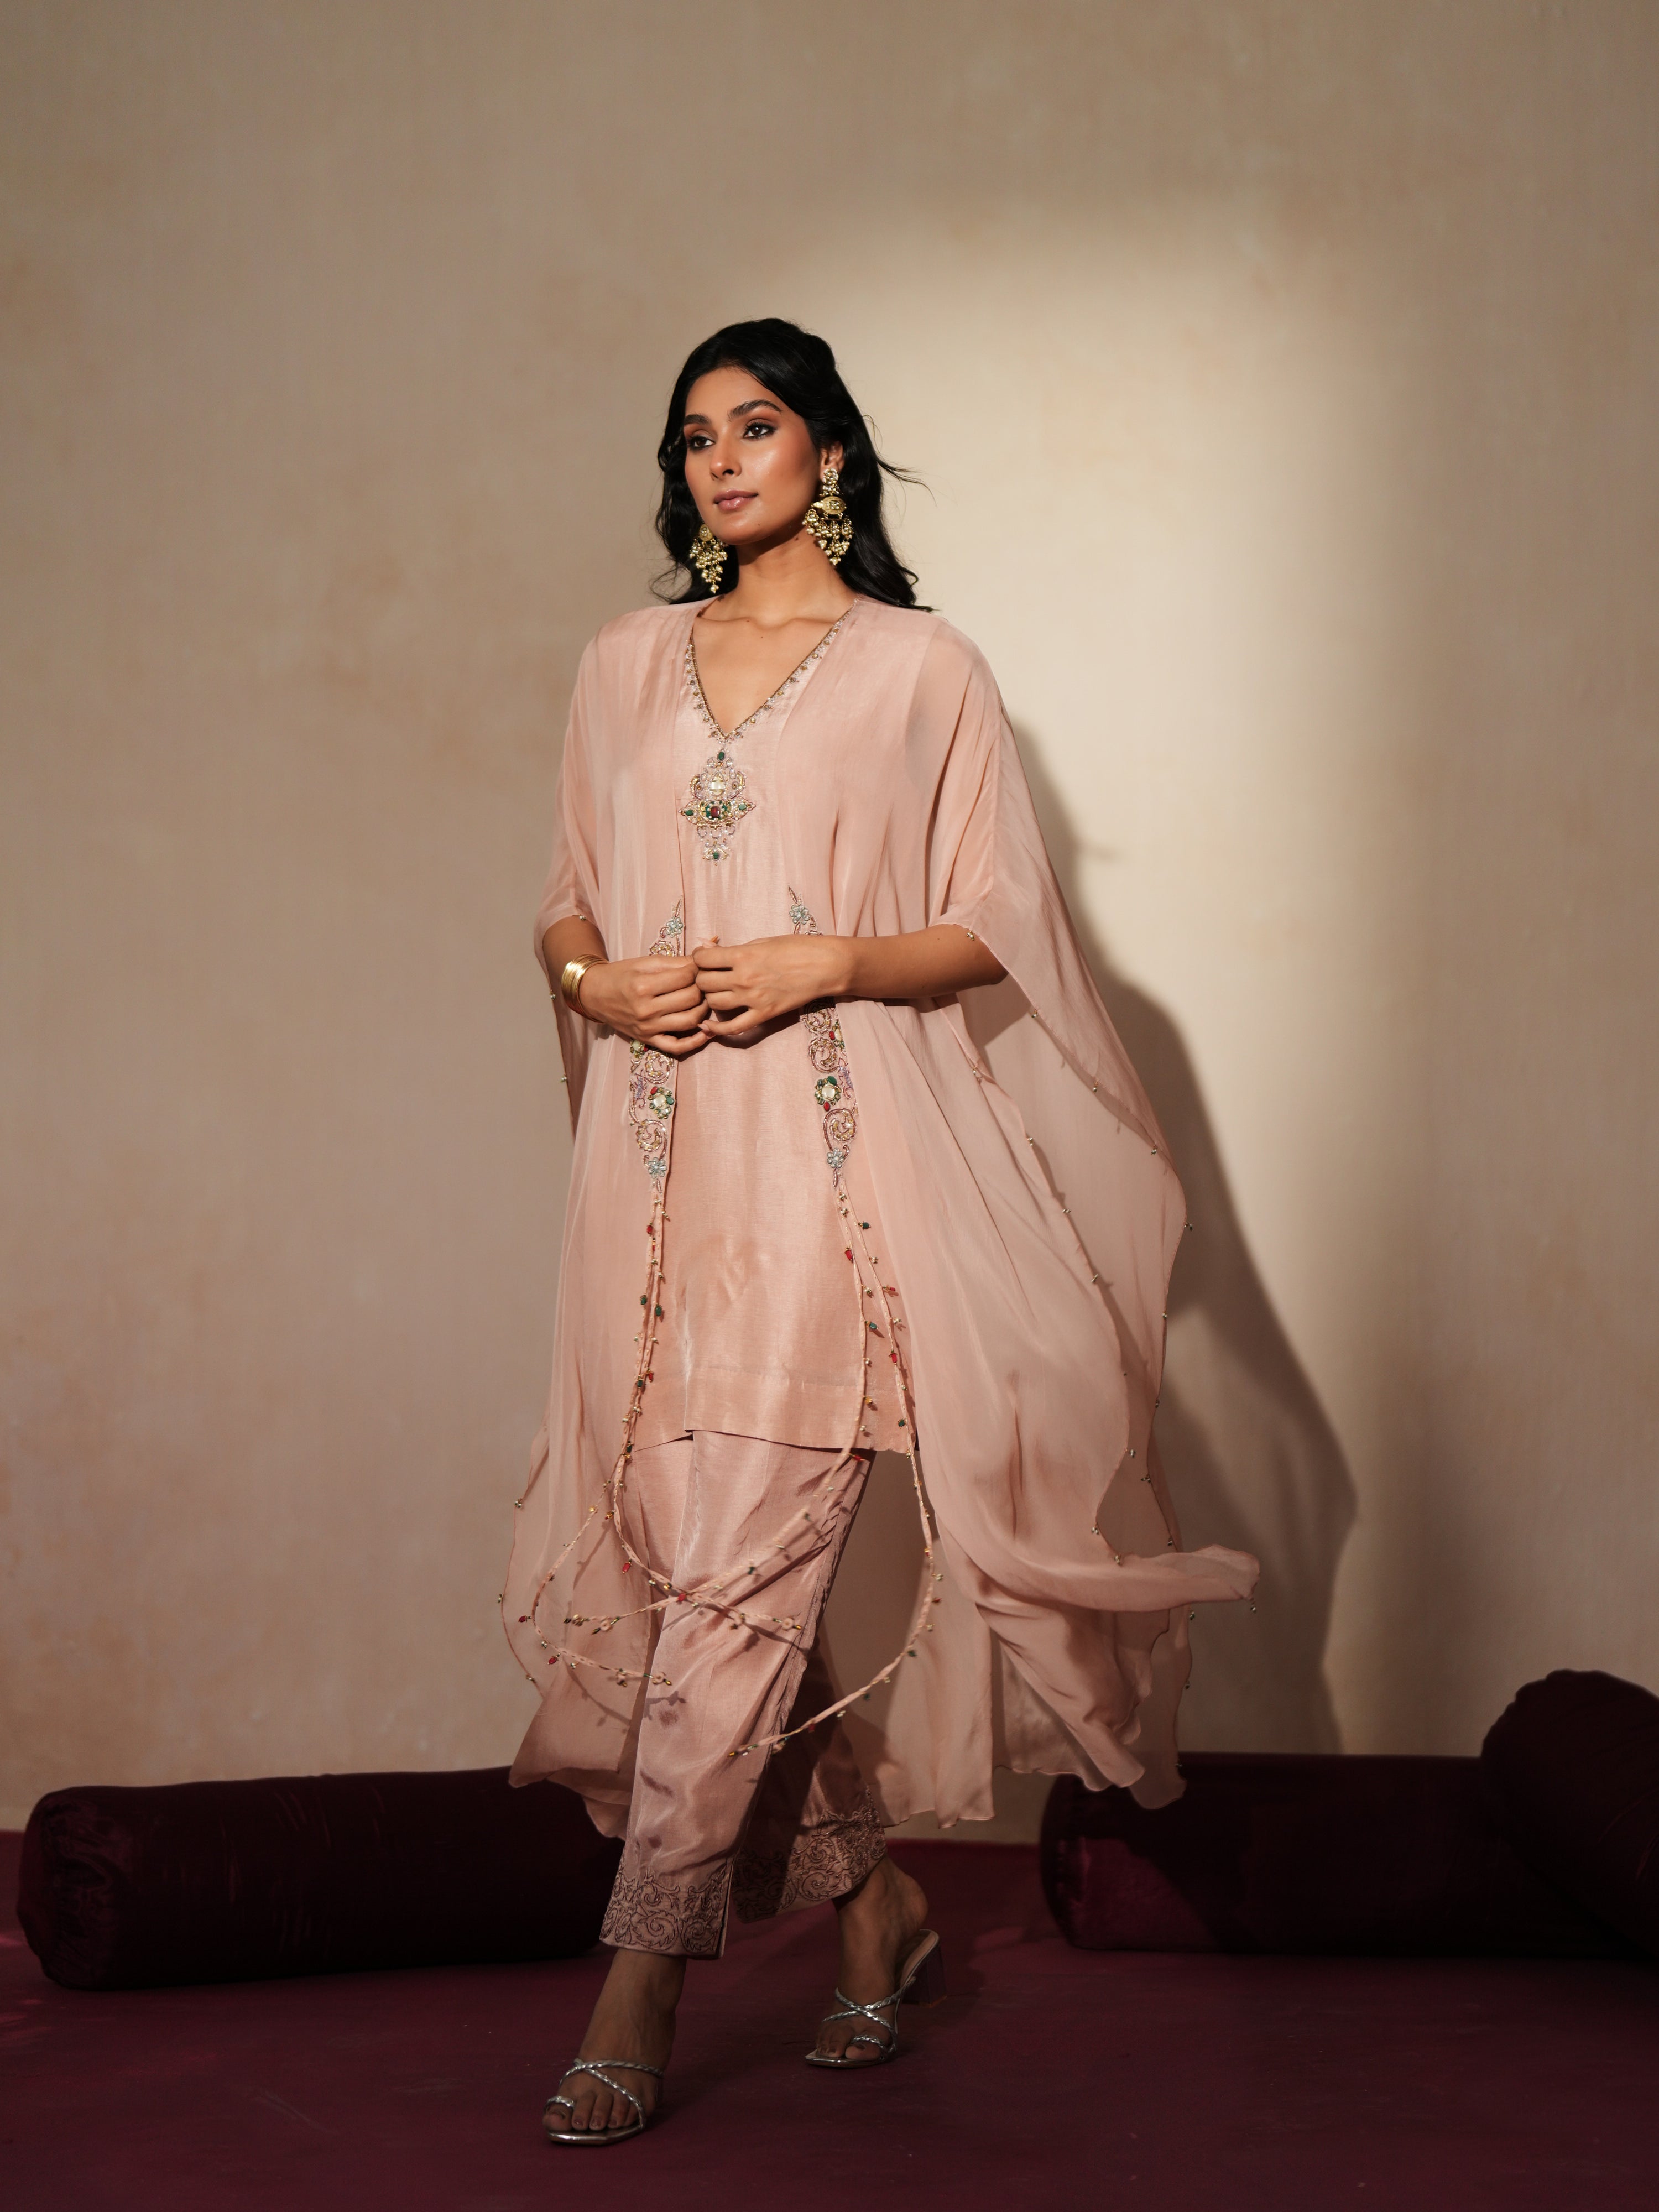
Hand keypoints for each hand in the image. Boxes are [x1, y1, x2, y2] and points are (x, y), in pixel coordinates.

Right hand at [579, 955, 708, 1057]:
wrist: (595, 994)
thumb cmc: (621, 975)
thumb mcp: (645, 962)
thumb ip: (675, 962)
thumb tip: (703, 957)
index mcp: (643, 985)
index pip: (685, 977)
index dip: (698, 970)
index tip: (699, 967)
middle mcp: (646, 1009)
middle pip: (690, 998)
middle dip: (703, 988)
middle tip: (704, 982)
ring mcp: (648, 1027)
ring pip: (689, 1021)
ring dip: (704, 1010)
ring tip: (705, 1000)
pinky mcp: (648, 1040)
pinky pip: (677, 1047)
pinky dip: (695, 1042)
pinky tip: (706, 1031)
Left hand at [692, 935, 844, 1037]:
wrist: (825, 966)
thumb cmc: (796, 948)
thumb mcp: (763, 941)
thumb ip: (734, 949)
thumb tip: (706, 948)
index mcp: (743, 956)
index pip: (702, 959)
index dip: (699, 957)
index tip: (704, 957)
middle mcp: (744, 978)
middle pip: (703, 982)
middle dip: (702, 978)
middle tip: (710, 975)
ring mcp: (753, 999)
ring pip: (713, 1003)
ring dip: (710, 997)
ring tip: (718, 992)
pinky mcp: (764, 1015)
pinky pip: (733, 1027)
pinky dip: (716, 1029)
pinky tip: (708, 1025)